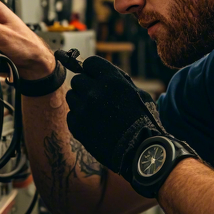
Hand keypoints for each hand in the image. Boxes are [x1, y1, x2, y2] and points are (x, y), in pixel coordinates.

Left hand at [65, 56, 168, 181]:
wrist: (138, 151)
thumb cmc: (142, 121)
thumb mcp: (138, 93)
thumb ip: (118, 81)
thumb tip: (101, 73)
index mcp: (112, 80)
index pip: (90, 63)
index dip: (92, 70)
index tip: (95, 76)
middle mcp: (95, 91)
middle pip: (78, 79)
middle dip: (86, 86)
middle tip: (97, 97)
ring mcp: (83, 109)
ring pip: (72, 95)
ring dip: (81, 101)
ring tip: (95, 112)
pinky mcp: (76, 125)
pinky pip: (71, 113)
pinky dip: (79, 117)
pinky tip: (93, 124)